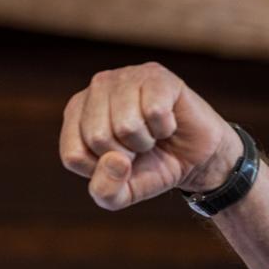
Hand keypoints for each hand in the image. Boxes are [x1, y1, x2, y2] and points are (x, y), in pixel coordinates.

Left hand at [59, 62, 241, 210]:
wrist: (195, 157)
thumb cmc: (150, 167)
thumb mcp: (122, 193)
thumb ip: (105, 191)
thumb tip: (115, 160)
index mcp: (75, 114)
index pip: (72, 155)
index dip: (102, 171)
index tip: (118, 161)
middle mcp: (95, 88)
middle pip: (97, 138)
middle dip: (125, 155)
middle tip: (138, 146)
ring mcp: (125, 77)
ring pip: (126, 125)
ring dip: (146, 141)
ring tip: (151, 133)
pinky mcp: (156, 75)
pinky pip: (154, 111)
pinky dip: (165, 126)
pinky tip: (167, 121)